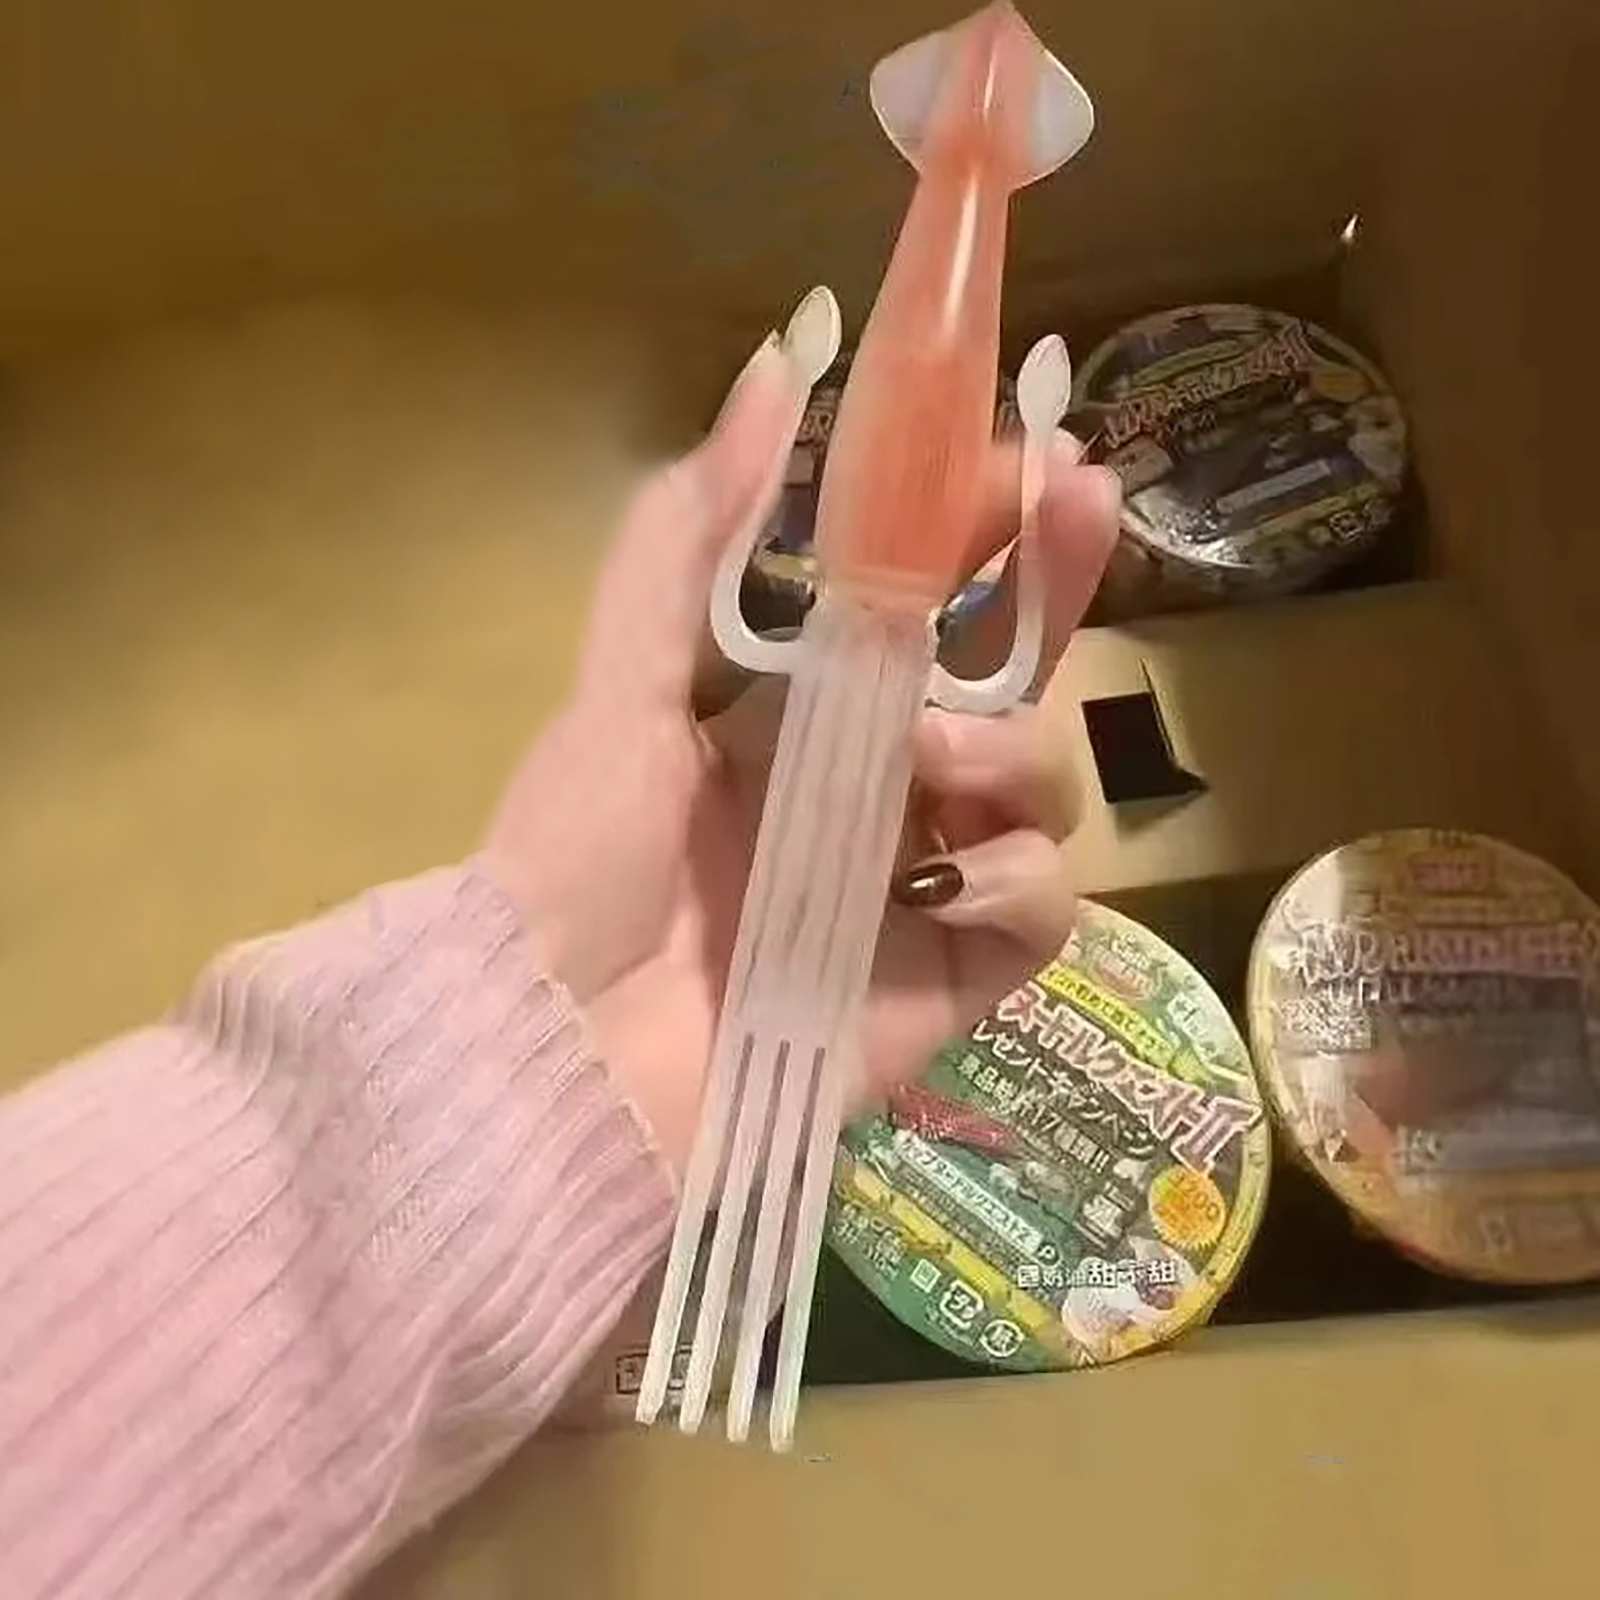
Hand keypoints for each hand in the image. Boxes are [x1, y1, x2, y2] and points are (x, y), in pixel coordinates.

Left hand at [482, 331, 1119, 1178]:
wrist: (562, 1051)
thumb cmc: (581, 860)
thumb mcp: (624, 681)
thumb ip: (691, 532)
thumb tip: (776, 363)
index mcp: (809, 716)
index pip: (933, 607)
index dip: (990, 532)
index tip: (1024, 458)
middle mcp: (884, 791)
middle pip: (1018, 680)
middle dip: (1059, 589)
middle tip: (1081, 505)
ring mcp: (928, 886)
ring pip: (1049, 788)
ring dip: (1012, 753)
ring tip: (927, 769)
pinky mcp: (959, 980)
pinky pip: (1048, 909)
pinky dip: (1016, 883)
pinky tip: (938, 889)